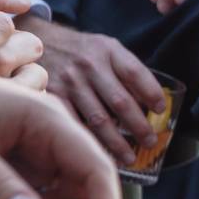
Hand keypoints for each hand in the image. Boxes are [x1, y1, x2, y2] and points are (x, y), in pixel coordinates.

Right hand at [19, 17, 163, 164]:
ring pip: (98, 118)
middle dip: (139, 127)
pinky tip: (98, 154)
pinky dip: (88, 141)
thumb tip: (151, 105)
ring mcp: (69, 81)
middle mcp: (89, 64)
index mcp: (108, 50)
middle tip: (150, 142)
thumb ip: (126, 71)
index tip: (161, 110)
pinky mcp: (51, 95)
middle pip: (120, 101)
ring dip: (116, 142)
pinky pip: (74, 123)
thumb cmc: (81, 51)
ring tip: (130, 158)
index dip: (152, 93)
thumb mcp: (106, 48)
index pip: (136, 73)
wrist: (37, 40)